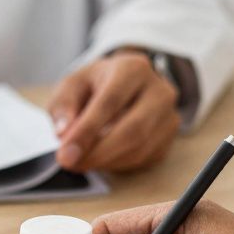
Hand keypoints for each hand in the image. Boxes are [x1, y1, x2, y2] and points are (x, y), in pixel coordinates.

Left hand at [48, 51, 179, 172]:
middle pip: (132, 130)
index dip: (86, 131)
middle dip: (97, 153)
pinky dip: (116, 164)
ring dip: (105, 161)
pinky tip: (100, 158)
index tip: (64, 154)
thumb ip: (64, 106)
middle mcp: (159, 91)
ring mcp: (169, 116)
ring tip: (79, 161)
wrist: (127, 85)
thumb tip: (64, 134)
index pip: (110, 102)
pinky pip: (143, 158)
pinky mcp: (169, 138)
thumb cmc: (96, 84)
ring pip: (138, 149)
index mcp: (133, 69)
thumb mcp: (72, 85)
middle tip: (70, 164)